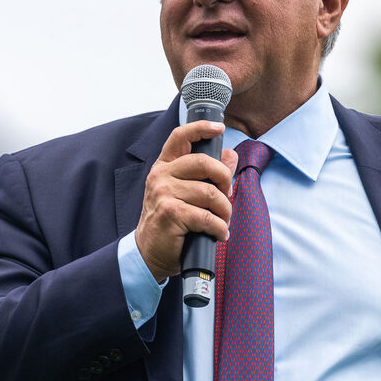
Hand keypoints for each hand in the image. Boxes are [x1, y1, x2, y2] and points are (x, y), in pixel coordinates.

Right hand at [133, 121, 237, 281]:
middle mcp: (161, 176)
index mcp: (164, 167)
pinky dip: (219, 228)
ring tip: (223, 222)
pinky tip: (219, 234)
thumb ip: (207, 174)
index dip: (200, 128)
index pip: (180, 137)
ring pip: (210, 193)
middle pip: (204, 163)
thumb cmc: (170, 222)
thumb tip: (230, 155)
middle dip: (224, 179)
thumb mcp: (186, 194)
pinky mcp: (171, 213)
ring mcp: (163, 194)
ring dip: (224, 211)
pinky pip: (207, 217)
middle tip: (227, 195)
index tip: (219, 128)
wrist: (150, 252)